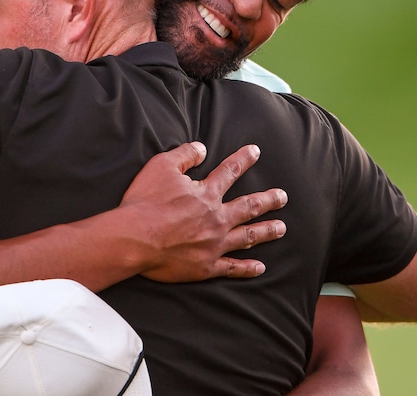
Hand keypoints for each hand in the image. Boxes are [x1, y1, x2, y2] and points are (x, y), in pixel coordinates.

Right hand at [121, 142, 286, 282]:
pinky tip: (260, 268)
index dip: (243, 159)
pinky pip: (233, 268)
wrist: (133, 238)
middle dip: (268, 200)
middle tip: (283, 197)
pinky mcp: (206, 266)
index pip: (230, 172)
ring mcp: (214, 244)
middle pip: (249, 207)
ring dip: (266, 231)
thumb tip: (202, 148)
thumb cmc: (145, 202)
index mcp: (206, 194)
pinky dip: (248, 268)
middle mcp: (216, 218)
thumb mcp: (161, 167)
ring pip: (248, 236)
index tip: (256, 152)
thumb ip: (184, 155)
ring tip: (281, 228)